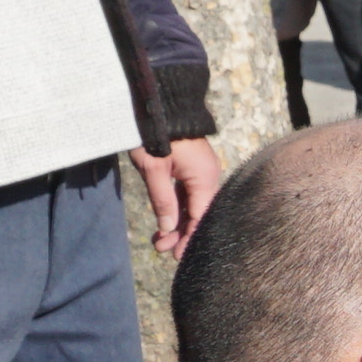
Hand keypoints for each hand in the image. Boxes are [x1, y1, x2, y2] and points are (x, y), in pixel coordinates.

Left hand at [129, 137, 220, 259]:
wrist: (160, 104)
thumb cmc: (155, 135)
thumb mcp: (153, 169)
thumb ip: (162, 200)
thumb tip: (167, 228)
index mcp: (204, 178)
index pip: (199, 217)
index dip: (189, 239)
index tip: (178, 257)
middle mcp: (208, 177)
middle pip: (198, 213)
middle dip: (180, 233)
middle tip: (161, 250)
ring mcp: (201, 172)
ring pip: (192, 204)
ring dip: (177, 222)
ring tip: (159, 239)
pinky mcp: (192, 168)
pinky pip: (188, 193)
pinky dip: (177, 207)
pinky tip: (166, 220)